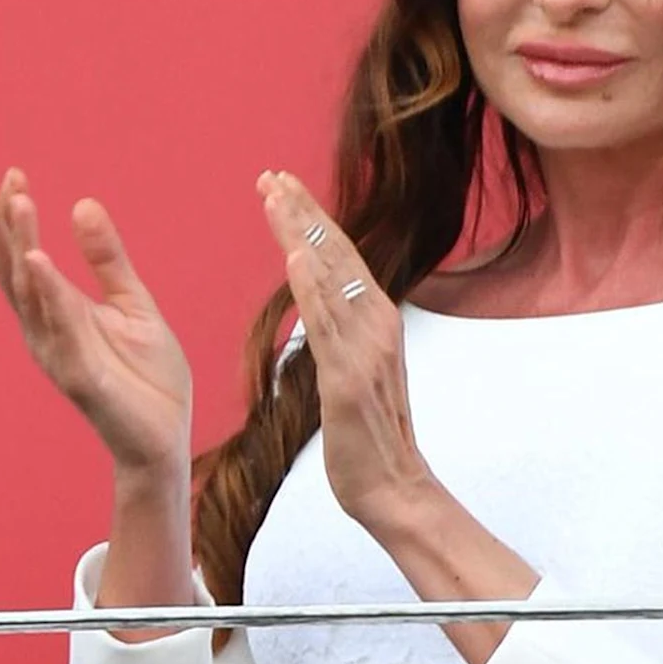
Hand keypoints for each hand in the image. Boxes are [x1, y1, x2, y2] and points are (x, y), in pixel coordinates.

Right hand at [0, 168, 194, 478]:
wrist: (166, 437)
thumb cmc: (147, 376)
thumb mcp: (132, 304)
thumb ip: (107, 259)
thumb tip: (83, 203)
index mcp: (55, 309)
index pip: (23, 256)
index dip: (10, 218)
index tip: (10, 174)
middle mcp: (43, 328)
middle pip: (10, 269)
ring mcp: (55, 350)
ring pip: (30, 290)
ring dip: (21, 244)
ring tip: (17, 202)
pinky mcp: (77, 374)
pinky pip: (59, 326)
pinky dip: (46, 291)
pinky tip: (38, 259)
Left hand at [257, 170, 441, 534]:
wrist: (392, 489)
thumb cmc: (367, 430)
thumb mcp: (351, 365)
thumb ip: (339, 326)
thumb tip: (317, 289)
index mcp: (375, 320)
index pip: (339, 255)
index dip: (311, 216)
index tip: (280, 182)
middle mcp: (376, 326)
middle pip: (336, 255)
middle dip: (303, 211)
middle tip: (270, 174)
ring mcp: (365, 351)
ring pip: (330, 279)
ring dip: (301, 234)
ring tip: (275, 196)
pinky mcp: (349, 380)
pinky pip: (328, 325)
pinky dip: (313, 288)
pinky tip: (295, 256)